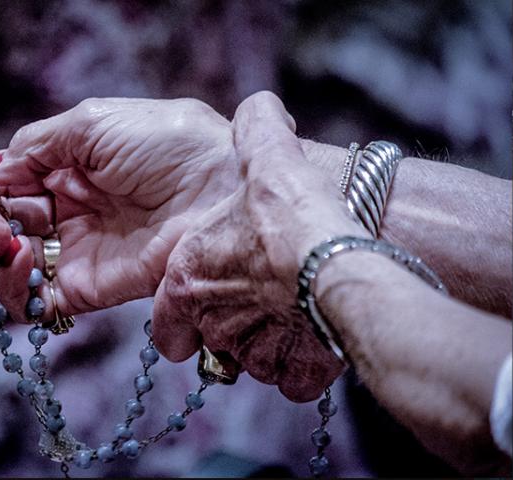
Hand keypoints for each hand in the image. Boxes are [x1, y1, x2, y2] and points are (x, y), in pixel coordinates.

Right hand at [0, 98, 238, 323]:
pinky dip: (13, 285)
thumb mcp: (94, 125)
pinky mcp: (94, 287)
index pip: (7, 181)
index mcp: (75, 165)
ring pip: (11, 261)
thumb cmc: (172, 145)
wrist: (224, 190)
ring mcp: (83, 249)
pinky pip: (38, 300)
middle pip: (2, 221)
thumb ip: (35, 147)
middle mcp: (75, 209)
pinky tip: (17, 257)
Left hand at [152, 92, 360, 401]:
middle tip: (266, 300)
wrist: (343, 266)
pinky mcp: (288, 371)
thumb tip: (260, 107)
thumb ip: (257, 131)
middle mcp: (212, 318)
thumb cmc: (297, 215)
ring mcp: (250, 349)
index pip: (168, 319)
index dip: (186, 317)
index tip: (209, 304)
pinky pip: (289, 379)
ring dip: (270, 346)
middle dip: (236, 326)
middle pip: (213, 339)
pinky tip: (318, 341)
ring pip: (252, 360)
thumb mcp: (268, 157)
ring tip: (297, 316)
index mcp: (191, 273)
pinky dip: (301, 367)